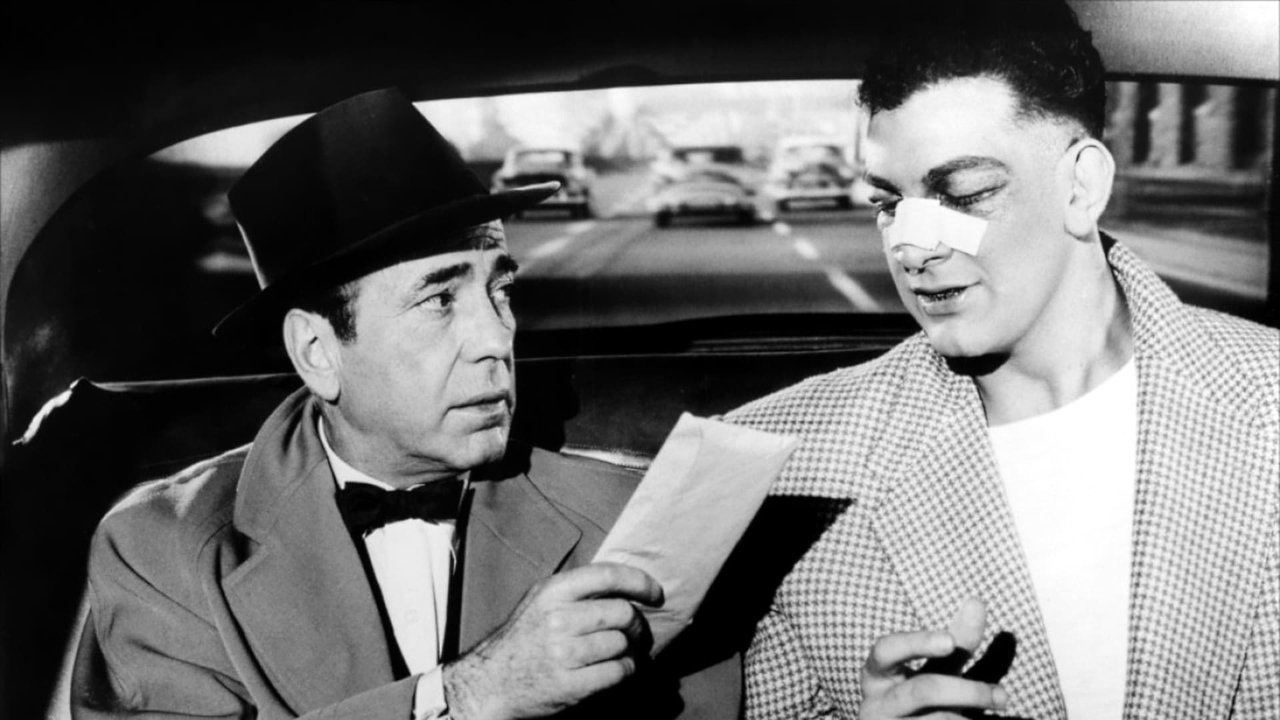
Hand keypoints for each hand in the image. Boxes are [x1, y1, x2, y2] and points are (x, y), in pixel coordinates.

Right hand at [443, 562, 662, 719]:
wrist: (489, 681)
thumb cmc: (522, 638)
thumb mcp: (540, 601)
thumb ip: (575, 589)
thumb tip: (625, 582)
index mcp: (552, 591)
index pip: (608, 575)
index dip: (640, 581)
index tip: (655, 593)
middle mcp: (558, 619)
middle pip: (622, 612)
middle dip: (637, 623)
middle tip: (637, 631)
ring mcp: (564, 654)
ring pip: (621, 643)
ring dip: (631, 649)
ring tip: (625, 651)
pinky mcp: (570, 685)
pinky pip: (617, 672)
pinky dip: (626, 670)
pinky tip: (619, 668)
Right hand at [858, 597, 1009, 719]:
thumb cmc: (921, 702)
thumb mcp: (935, 671)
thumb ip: (954, 641)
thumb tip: (976, 601)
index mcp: (876, 675)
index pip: (886, 650)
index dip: (916, 643)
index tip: (949, 641)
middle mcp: (873, 704)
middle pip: (923, 690)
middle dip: (968, 691)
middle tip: (1003, 696)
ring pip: (938, 719)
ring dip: (970, 715)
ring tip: (991, 712)